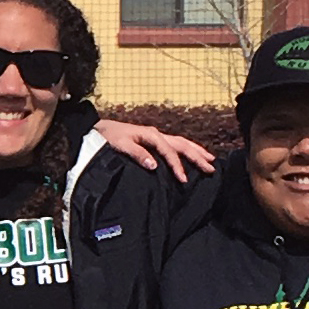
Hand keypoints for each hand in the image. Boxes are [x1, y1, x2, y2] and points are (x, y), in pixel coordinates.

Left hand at [95, 118, 215, 183]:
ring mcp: (155, 136)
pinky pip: (174, 145)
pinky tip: (190, 155)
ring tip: (209, 159)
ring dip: (196, 151)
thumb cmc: (108, 137)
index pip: (169, 152)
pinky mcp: (152, 140)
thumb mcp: (121, 145)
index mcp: (151, 136)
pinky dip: (185, 150)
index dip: (177, 166)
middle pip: (182, 145)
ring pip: (181, 143)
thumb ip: (138, 154)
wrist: (97, 129)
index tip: (184, 180)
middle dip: (197, 156)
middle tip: (211, 168)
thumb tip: (154, 165)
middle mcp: (156, 134)